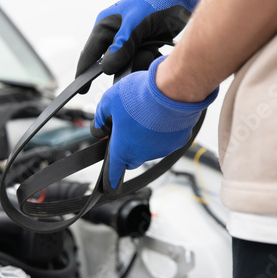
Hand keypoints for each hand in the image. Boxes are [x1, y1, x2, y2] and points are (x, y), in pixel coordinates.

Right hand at [76, 0, 200, 77]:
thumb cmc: (157, 1)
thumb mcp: (137, 23)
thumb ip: (121, 46)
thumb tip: (107, 68)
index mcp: (105, 27)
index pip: (89, 53)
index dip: (84, 72)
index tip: (81, 90)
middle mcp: (115, 36)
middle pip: (110, 64)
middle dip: (123, 67)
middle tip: (137, 62)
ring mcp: (129, 43)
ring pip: (126, 66)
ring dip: (139, 63)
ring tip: (150, 51)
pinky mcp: (142, 47)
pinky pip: (139, 63)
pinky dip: (148, 62)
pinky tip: (156, 52)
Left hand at [91, 56, 217, 191]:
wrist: (173, 90)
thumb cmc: (140, 96)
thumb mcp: (108, 101)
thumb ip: (100, 117)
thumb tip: (98, 128)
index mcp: (123, 149)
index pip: (113, 171)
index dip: (110, 179)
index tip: (110, 187)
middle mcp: (142, 154)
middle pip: (131, 158)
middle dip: (127, 147)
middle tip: (126, 127)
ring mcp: (161, 150)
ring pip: (149, 148)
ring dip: (146, 137)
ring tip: (146, 113)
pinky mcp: (177, 142)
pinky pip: (166, 140)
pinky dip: (162, 131)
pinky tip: (161, 114)